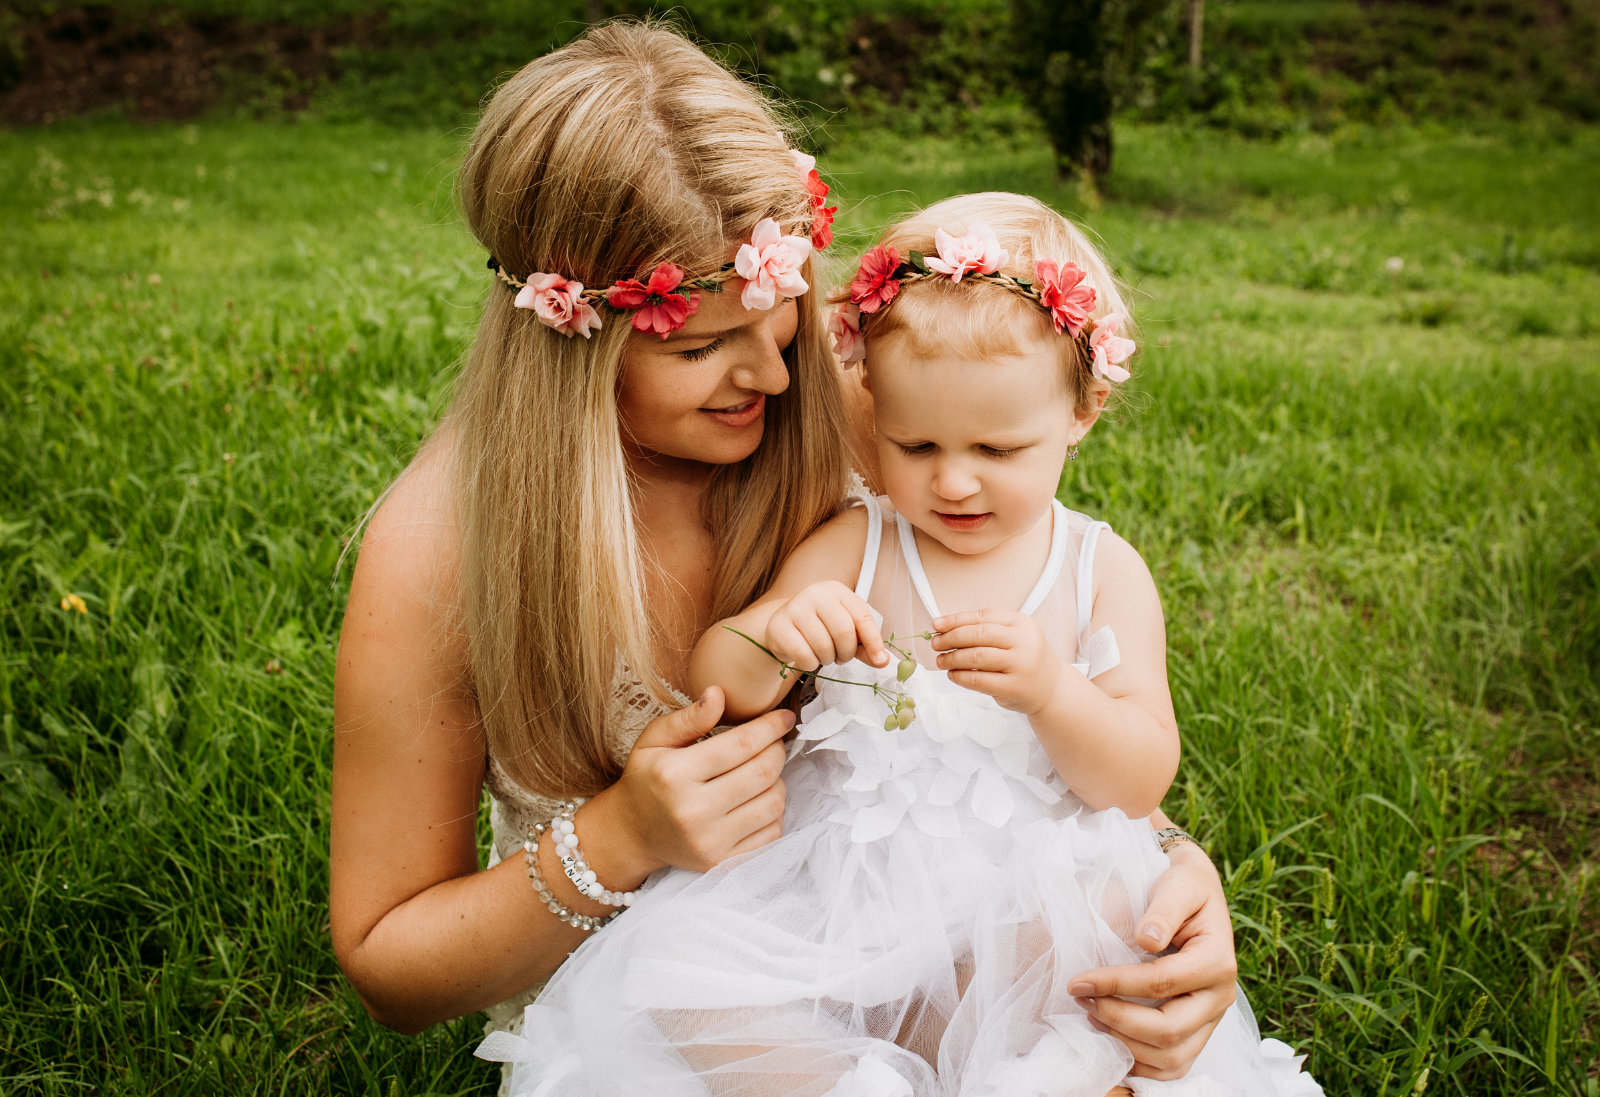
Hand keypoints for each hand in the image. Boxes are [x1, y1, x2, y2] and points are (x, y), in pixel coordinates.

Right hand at [612, 686, 793, 873]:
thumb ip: (688, 718)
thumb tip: (719, 693)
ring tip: (763, 770)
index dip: (770, 727)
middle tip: (774, 741)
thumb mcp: (655, 740)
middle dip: (778, 750)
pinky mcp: (722, 863)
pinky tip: (758, 799)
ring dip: (778, 780)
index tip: (784, 717)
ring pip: (773, 802)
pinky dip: (773, 811)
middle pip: (763, 772)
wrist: (631, 834)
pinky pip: (771, 832)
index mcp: (674, 774)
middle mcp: (693, 811)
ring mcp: (710, 842)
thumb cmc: (647, 780)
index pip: (741, 745)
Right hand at [765, 581, 887, 672]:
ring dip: (827, 660)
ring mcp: (795, 608)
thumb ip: (865, 645)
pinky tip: (807, 657)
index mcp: (836, 590)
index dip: (873, 641)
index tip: (880, 661)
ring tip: (823, 655)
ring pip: (823, 646)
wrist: (783, 626)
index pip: (862, 616)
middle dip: (846, 653)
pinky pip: (804, 655)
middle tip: (841, 658)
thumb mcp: (845, 631)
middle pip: (843, 632)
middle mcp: (815, 593)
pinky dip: (810, 664)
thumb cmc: (820, 628)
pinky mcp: (779, 626)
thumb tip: (882, 661)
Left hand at [930, 609, 1061, 714]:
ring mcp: (1021, 665)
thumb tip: (944, 628)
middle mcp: (1024, 642)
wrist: (1052, 688)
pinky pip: (979, 680)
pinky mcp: (1014, 687)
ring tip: (941, 661)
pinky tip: (953, 674)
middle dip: (951, 638)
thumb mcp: (1015, 637)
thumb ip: (986, 630)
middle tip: (935, 644)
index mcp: (1022, 623)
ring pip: (977, 657)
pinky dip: (961, 676)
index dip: (956, 619)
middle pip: (978, 635)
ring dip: (953, 658)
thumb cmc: (1025, 660)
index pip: (983, 616)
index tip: (936, 625)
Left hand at [1067, 845, 1237, 1078]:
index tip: (1078, 980)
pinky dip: (1139, 1062)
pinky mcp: (1197, 1032)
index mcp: (1218, 961)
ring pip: (1171, 1058)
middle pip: (1168, 1031)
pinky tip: (1109, 1036)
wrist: (1196, 896)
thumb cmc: (1183, 887)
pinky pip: (1172, 1066)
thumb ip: (1163, 910)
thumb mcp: (1177, 886)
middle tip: (1081, 999)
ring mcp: (1211, 1020)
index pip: (1162, 982)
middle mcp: (1220, 997)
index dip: (1116, 984)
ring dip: (1125, 1044)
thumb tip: (1146, 940)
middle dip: (1117, 1019)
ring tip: (1092, 1015)